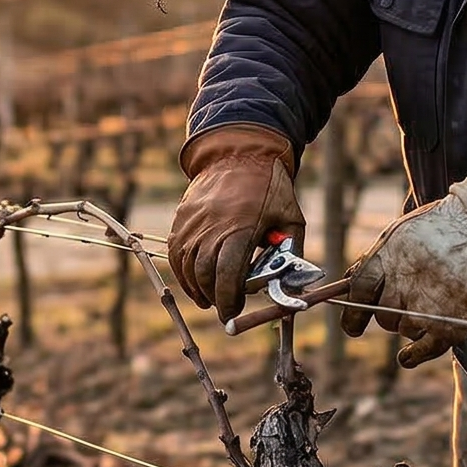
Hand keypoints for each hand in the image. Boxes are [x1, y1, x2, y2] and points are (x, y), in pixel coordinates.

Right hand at [167, 125, 302, 322]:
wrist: (240, 152)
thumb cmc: (271, 188)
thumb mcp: (291, 219)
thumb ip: (291, 254)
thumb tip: (289, 289)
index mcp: (242, 227)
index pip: (228, 275)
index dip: (229, 300)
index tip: (233, 314)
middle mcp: (212, 225)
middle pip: (205, 274)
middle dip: (215, 298)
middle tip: (226, 308)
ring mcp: (193, 221)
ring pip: (187, 266)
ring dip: (197, 288)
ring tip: (210, 299)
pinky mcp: (181, 218)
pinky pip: (175, 252)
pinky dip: (182, 272)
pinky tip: (194, 281)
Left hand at [340, 169, 466, 367]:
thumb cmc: (442, 227)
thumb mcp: (401, 232)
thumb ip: (377, 259)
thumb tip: (350, 283)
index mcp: (388, 257)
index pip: (359, 292)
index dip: (353, 314)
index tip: (353, 328)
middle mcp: (404, 282)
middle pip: (383, 315)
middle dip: (389, 314)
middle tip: (407, 303)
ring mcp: (427, 304)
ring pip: (404, 329)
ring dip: (411, 324)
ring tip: (431, 305)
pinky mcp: (451, 321)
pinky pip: (426, 347)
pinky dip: (416, 354)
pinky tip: (407, 357)